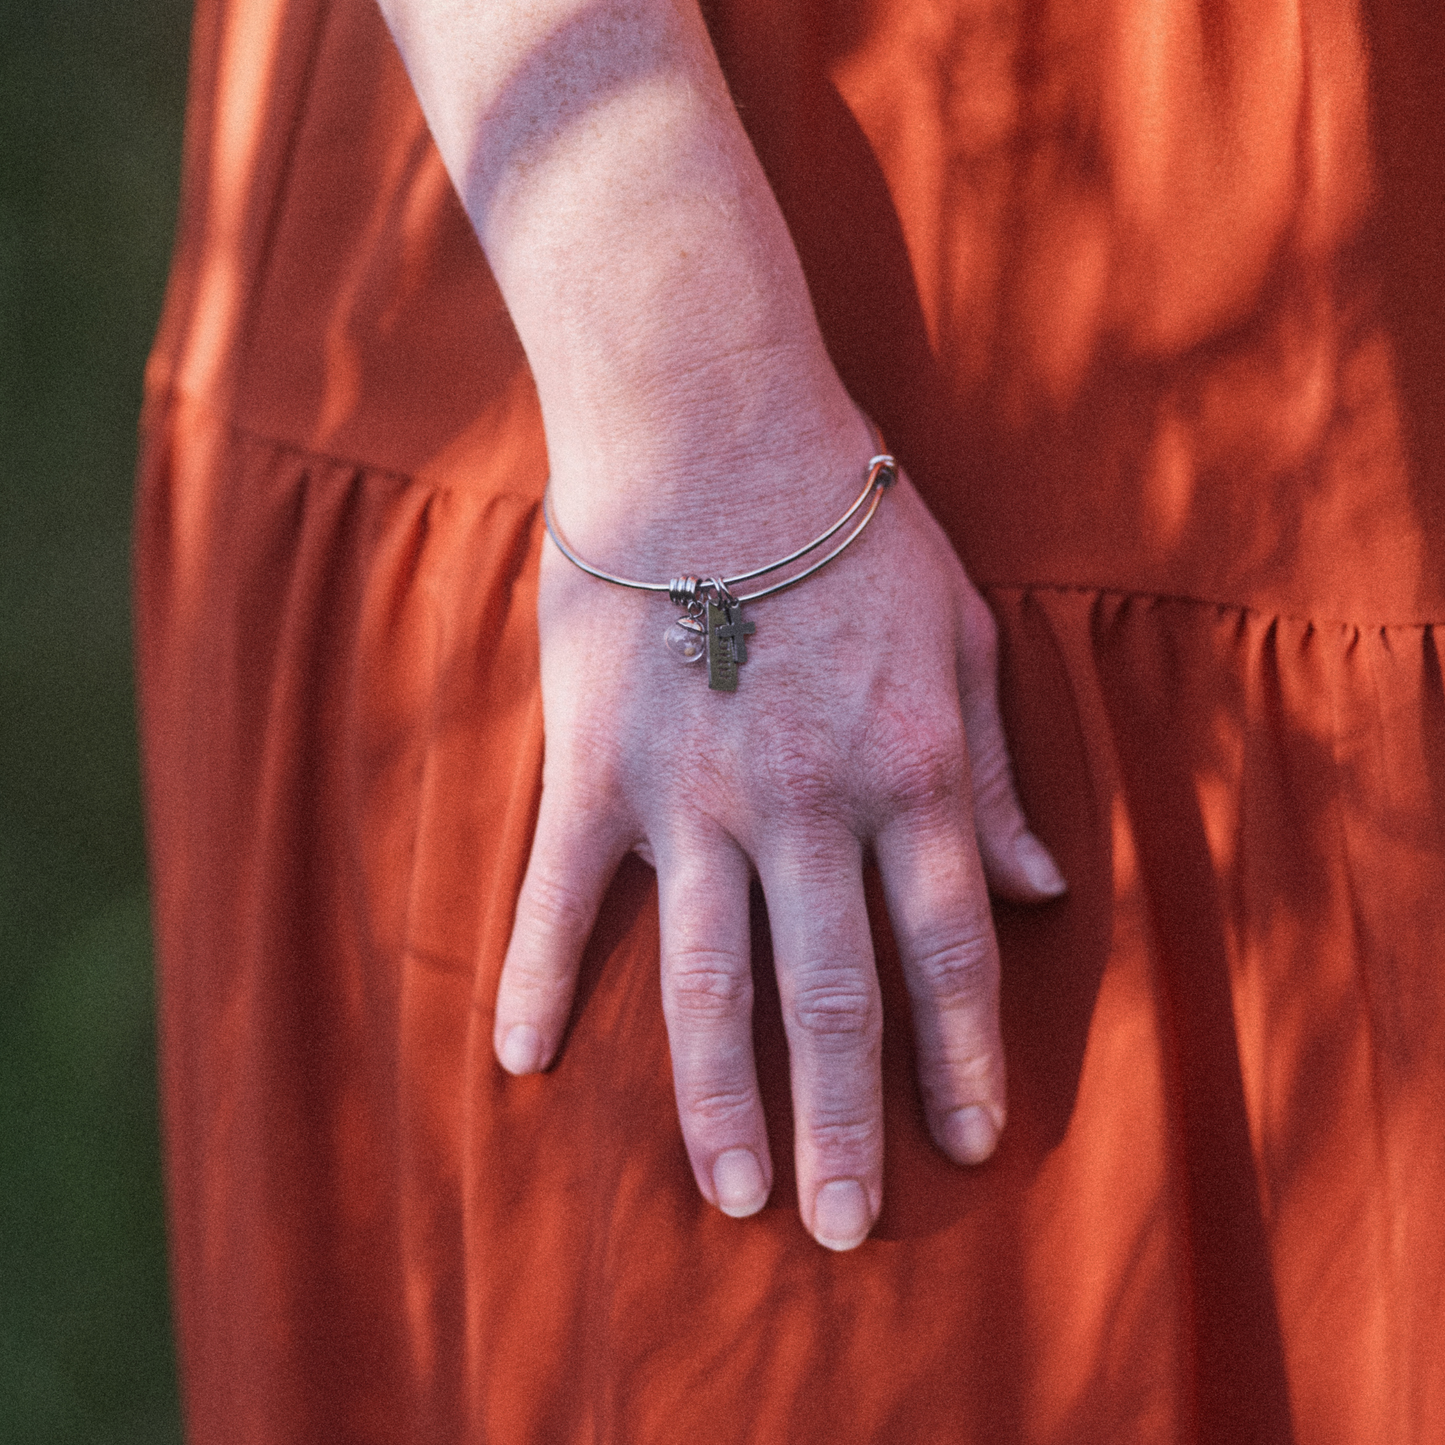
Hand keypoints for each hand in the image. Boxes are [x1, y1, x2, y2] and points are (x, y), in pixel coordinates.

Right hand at [493, 440, 1064, 1250]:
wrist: (716, 424)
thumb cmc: (853, 527)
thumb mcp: (964, 638)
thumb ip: (995, 771)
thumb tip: (1043, 888)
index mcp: (909, 772)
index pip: (951, 948)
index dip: (965, 1057)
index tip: (974, 1143)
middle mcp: (806, 805)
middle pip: (834, 996)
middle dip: (847, 1125)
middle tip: (844, 1228)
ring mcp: (694, 795)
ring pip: (708, 979)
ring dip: (722, 1098)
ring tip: (731, 1195)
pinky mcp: (596, 767)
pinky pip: (557, 892)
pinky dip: (533, 976)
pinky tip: (520, 1061)